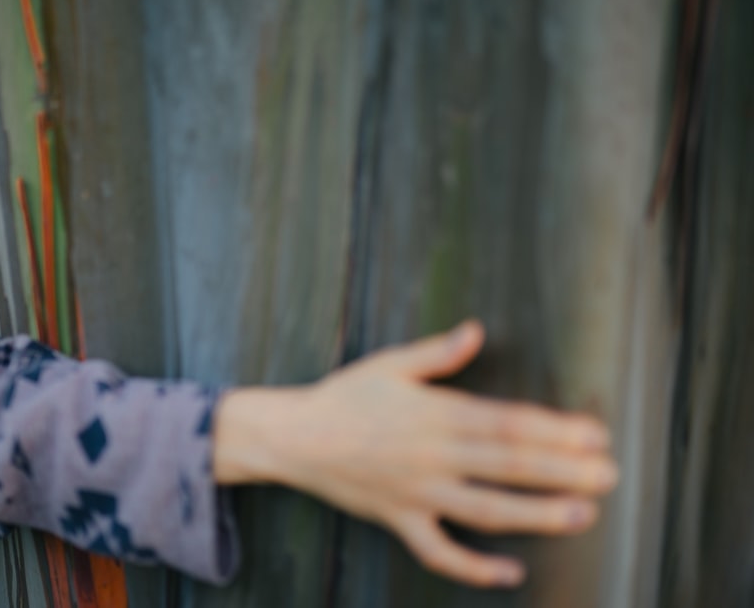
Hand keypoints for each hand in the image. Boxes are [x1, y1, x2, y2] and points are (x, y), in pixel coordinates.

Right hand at [213, 320, 617, 588]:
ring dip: (538, 514)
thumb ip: (438, 353)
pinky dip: (474, 567)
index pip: (507, 424)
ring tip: (583, 515)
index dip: (555, 430)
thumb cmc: (344, 395)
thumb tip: (477, 330)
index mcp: (435, 413)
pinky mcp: (399, 520)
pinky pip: (440, 552)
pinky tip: (511, 574)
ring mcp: (417, 493)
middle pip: (508, 466)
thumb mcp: (390, 364)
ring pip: (486, 510)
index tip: (594, 434)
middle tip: (610, 476)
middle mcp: (432, 455)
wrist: (294, 436)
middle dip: (564, 471)